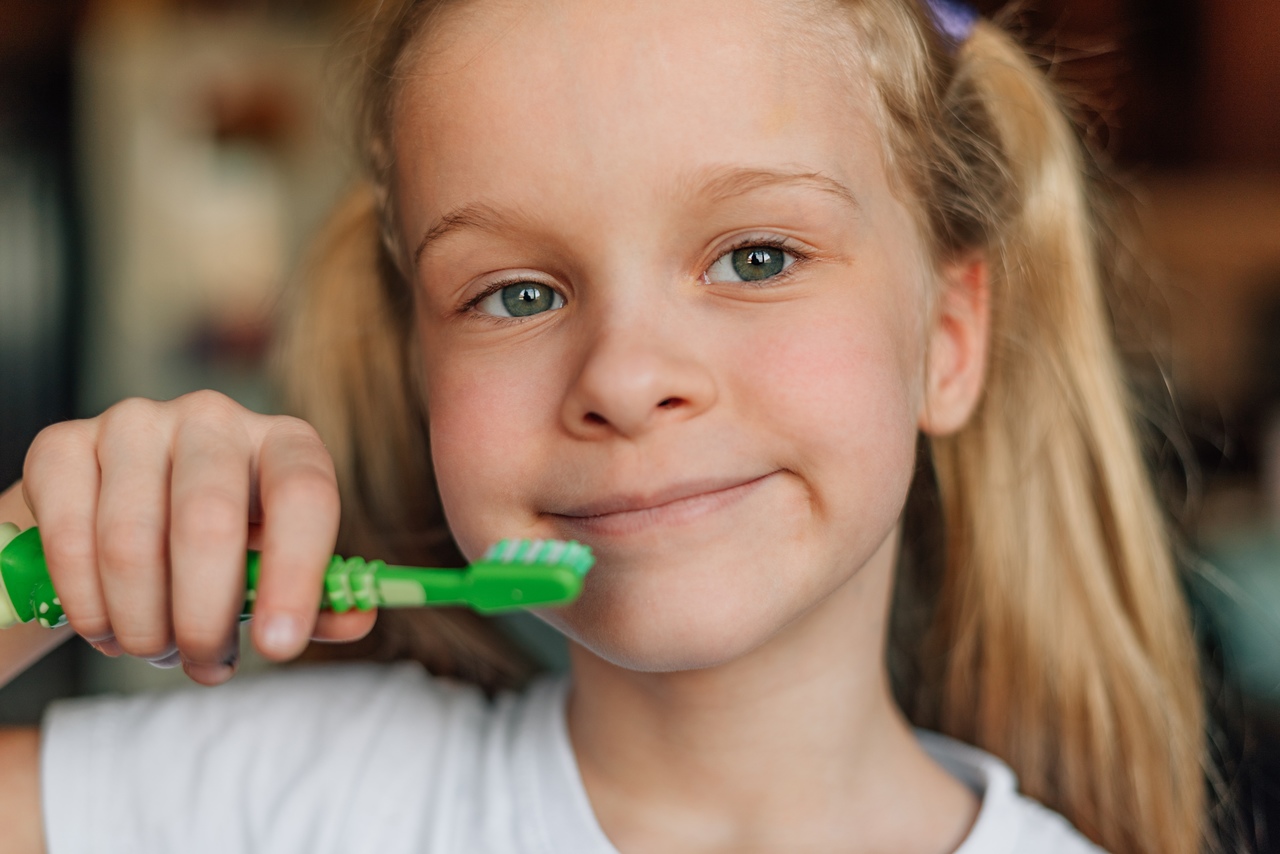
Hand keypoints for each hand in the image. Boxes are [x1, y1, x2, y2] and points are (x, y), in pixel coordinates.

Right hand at [20, 390, 373, 684]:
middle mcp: (214, 418)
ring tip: (155, 647)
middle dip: (203, 618)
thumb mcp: (276, 566)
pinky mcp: (61, 444)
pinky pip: (68, 542)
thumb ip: (320, 598)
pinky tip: (107, 624)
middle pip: (209, 523)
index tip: (278, 645)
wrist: (120, 509)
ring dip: (141, 624)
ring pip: (130, 545)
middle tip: (202, 662)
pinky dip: (88, 606)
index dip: (296, 575)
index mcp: (286, 443)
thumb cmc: (222, 544)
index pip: (305, 495)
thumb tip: (358, 618)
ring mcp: (133, 423)